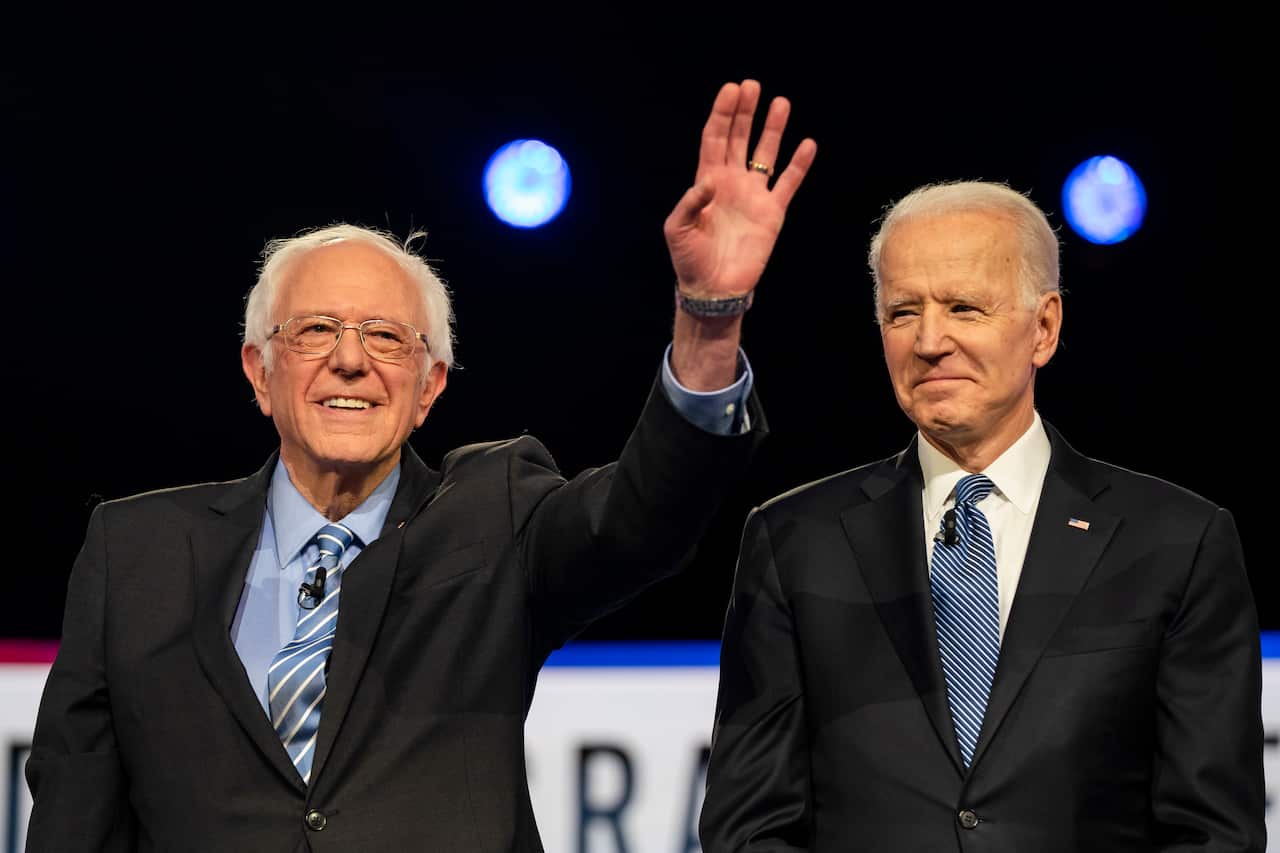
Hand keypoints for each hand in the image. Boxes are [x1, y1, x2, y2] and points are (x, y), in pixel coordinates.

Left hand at [664, 79, 816, 299]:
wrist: (713, 289)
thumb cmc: (689, 259)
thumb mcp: (677, 229)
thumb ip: (689, 202)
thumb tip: (709, 181)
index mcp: (705, 181)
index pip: (715, 139)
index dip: (722, 114)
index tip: (730, 90)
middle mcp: (731, 182)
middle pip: (739, 138)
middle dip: (745, 112)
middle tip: (752, 86)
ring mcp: (753, 195)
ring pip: (765, 154)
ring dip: (772, 129)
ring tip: (780, 102)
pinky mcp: (772, 213)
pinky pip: (788, 183)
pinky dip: (798, 165)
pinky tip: (807, 144)